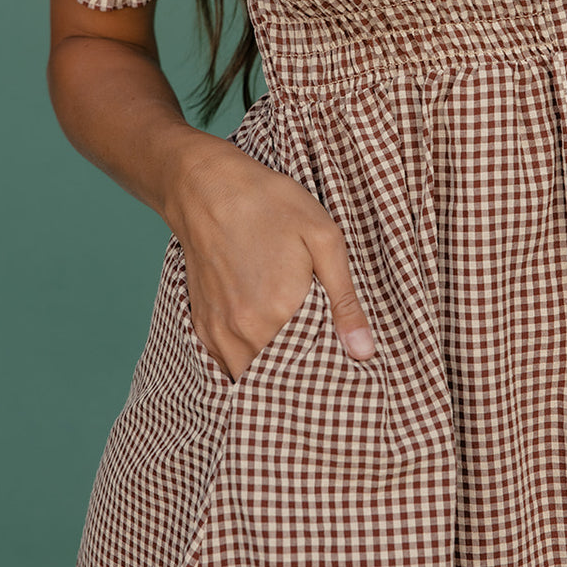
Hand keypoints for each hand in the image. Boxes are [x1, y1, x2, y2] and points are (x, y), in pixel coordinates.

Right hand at [161, 128, 375, 382]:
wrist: (207, 187)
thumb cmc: (270, 205)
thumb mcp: (323, 239)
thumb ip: (344, 300)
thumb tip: (364, 352)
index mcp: (281, 312)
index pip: (312, 369)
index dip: (330, 372)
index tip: (343, 367)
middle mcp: (244, 331)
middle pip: (279, 379)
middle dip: (302, 378)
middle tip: (322, 364)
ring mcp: (218, 331)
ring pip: (249, 377)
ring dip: (272, 374)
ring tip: (296, 355)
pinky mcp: (202, 325)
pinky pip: (227, 364)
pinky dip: (246, 363)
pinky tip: (265, 343)